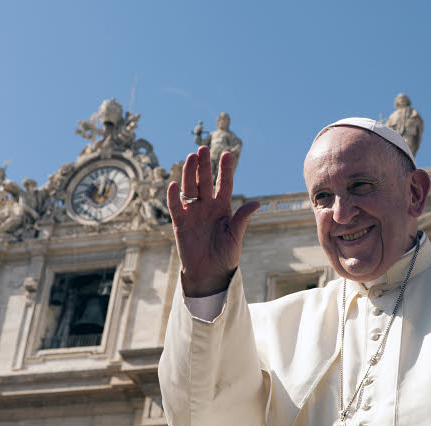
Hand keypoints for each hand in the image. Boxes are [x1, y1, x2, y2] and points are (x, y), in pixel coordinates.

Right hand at [167, 146, 259, 296]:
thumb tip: (257, 203)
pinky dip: (174, 197)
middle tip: (203, 148)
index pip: (225, 184)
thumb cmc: (226, 255)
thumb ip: (242, 218)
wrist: (210, 273)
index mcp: (223, 208)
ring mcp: (193, 213)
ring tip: (190, 157)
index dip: (225, 170)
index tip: (227, 154)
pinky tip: (174, 184)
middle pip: (205, 181)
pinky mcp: (180, 223)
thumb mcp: (235, 236)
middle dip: (204, 165)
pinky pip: (175, 207)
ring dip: (189, 173)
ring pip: (190, 188)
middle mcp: (207, 207)